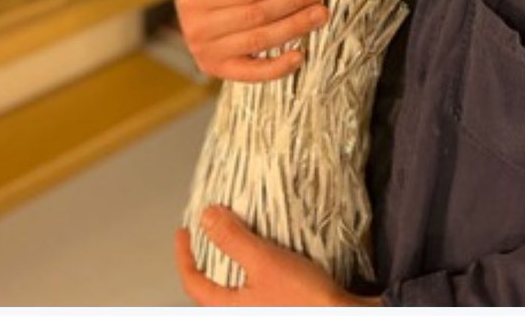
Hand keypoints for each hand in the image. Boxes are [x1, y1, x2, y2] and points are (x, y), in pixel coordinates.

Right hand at [174, 0, 332, 81]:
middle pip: (259, 14)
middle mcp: (200, 27)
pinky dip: (276, 68)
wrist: (184, 16)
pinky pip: (251, 73)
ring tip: (322, 13)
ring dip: (295, 27)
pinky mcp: (218, 70)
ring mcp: (209, 52)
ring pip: (260, 40)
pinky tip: (300, 55)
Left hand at [175, 206, 380, 305]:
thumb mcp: (263, 261)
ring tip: (238, 235)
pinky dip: (255, 266)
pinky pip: (256, 285)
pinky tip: (268, 251)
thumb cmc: (301, 298)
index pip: (193, 281)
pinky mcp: (279, 306)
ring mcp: (260, 310)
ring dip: (234, 259)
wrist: (340, 316)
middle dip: (210, 255)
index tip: (184, 231)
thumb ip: (232, 239)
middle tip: (211, 230)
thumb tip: (206, 218)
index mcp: (227, 307)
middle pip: (213, 285)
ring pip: (236, 285)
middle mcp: (241, 312)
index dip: (185, 254)